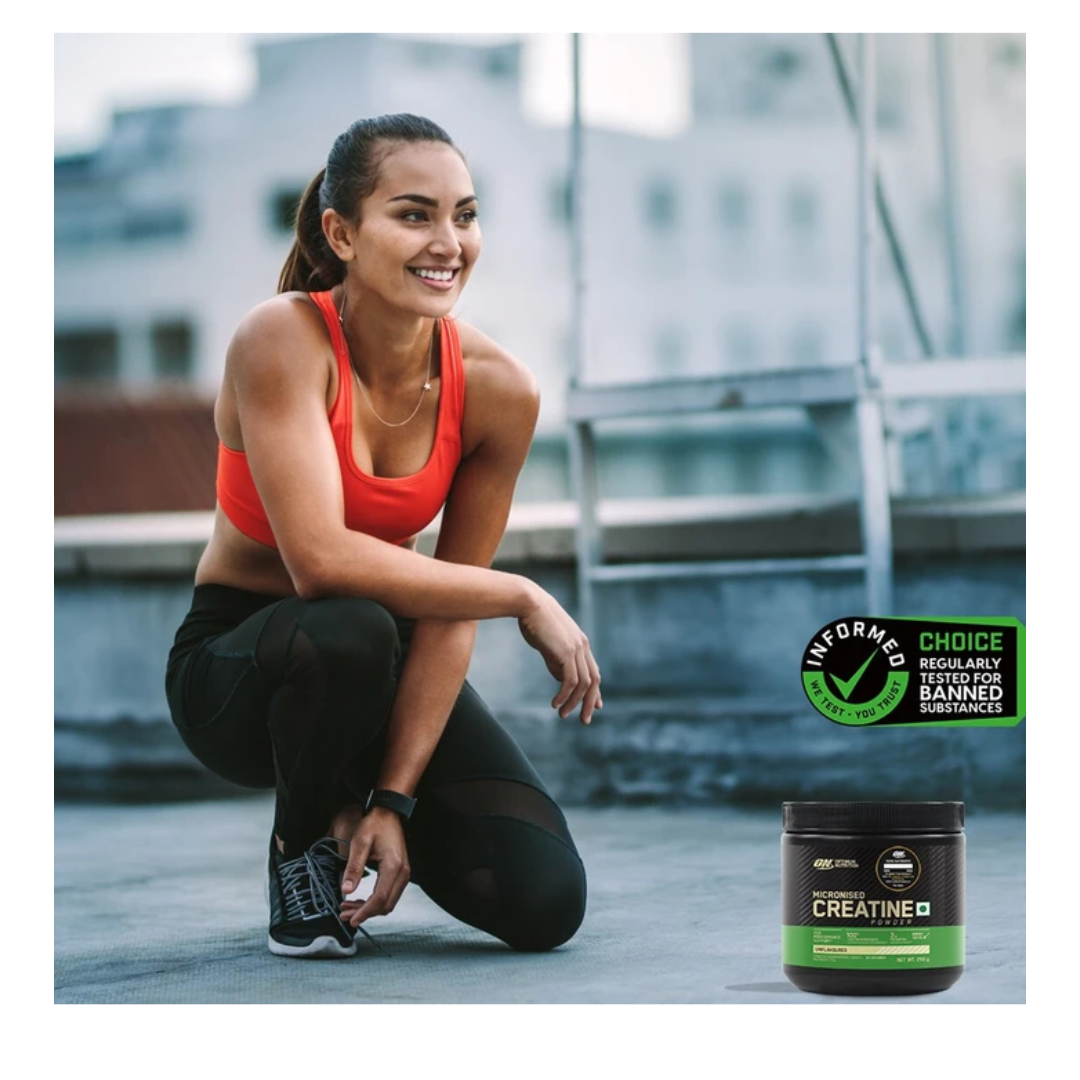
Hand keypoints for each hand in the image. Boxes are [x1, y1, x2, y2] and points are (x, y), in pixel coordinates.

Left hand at [330, 804, 409, 927]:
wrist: (389, 813)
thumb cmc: (375, 824)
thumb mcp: (360, 843)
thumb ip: (353, 867)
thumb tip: (346, 889)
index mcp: (393, 866)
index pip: (380, 898)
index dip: (365, 912)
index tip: (352, 919)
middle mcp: (403, 872)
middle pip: (385, 905)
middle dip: (365, 913)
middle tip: (345, 914)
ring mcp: (404, 873)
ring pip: (388, 902)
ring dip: (370, 909)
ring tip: (349, 908)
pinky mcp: (401, 873)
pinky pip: (390, 894)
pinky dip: (375, 902)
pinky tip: (360, 900)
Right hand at [517, 587, 601, 723]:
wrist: (528, 603)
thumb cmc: (534, 620)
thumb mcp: (549, 643)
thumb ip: (557, 660)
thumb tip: (562, 680)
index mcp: (581, 643)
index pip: (593, 671)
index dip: (595, 691)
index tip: (595, 706)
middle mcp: (583, 646)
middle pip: (594, 681)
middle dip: (590, 702)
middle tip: (584, 720)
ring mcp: (576, 649)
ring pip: (583, 684)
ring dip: (574, 702)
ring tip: (563, 715)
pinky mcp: (566, 652)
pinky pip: (570, 681)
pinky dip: (565, 695)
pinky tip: (555, 704)